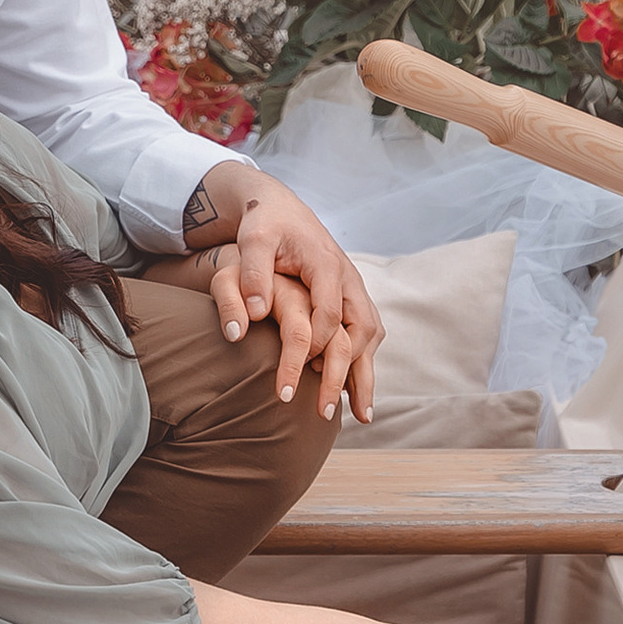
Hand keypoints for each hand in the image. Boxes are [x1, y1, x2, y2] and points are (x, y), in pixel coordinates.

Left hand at [183, 167, 384, 421]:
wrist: (279, 207)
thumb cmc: (263, 225)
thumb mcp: (252, 241)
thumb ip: (252, 276)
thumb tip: (254, 318)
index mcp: (325, 265)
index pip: (329, 315)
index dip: (316, 348)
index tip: (299, 374)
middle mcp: (347, 278)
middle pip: (361, 331)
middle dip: (349, 374)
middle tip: (327, 412)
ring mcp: (353, 287)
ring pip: (371, 334)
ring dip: (366, 374)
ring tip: (360, 416)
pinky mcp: (350, 295)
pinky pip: (366, 332)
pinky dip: (365, 361)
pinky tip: (357, 391)